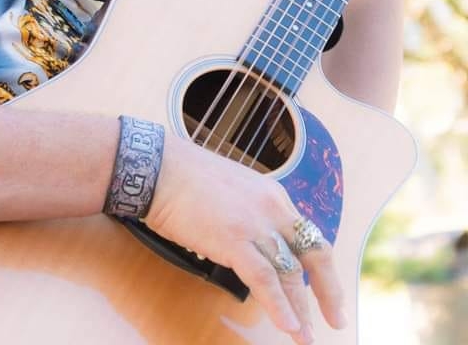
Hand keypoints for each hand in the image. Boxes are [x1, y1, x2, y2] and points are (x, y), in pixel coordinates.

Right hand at [143, 135, 344, 344]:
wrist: (160, 167)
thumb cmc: (185, 177)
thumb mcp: (233, 188)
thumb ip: (250, 212)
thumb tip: (250, 243)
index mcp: (272, 195)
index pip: (308, 235)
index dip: (321, 267)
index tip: (326, 290)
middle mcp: (272, 208)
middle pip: (313, 254)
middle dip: (328, 292)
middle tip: (335, 320)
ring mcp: (254, 225)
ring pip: (290, 273)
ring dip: (300, 310)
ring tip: (305, 337)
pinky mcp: (233, 240)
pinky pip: (264, 280)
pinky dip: (278, 306)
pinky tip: (287, 326)